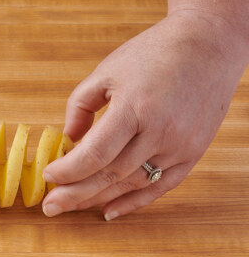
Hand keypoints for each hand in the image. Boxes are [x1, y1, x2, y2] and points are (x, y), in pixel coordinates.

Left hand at [42, 11, 247, 220]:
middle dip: (75, 194)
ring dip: (99, 198)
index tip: (49, 175)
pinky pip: (161, 187)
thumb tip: (68, 139)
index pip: (95, 154)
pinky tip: (109, 211)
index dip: (68, 170)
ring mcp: (180, 146)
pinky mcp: (193, 153)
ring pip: (133, 184)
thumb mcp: (106, 71)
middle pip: (111, 175)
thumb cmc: (152, 54)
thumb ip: (80, 105)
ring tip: (72, 206)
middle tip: (50, 207)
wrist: (208, 45)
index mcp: (135, 108)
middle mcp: (161, 132)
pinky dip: (134, 202)